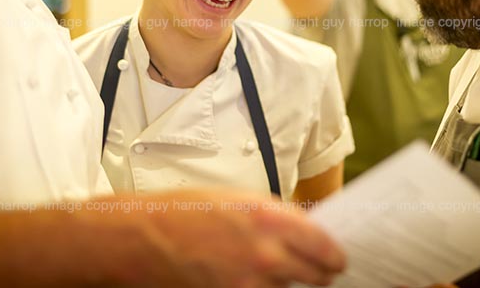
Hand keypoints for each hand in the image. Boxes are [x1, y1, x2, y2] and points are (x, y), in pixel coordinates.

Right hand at [136, 190, 345, 286]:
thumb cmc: (184, 213)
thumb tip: (306, 230)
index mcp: (270, 219)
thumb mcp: (238, 199)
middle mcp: (266, 255)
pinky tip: (250, 281)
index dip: (334, 256)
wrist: (143, 239)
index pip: (325, 247)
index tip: (336, 259)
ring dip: (286, 284)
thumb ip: (277, 216)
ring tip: (266, 271)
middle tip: (317, 272)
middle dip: (319, 274)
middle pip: (317, 277)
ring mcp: (250, 286)